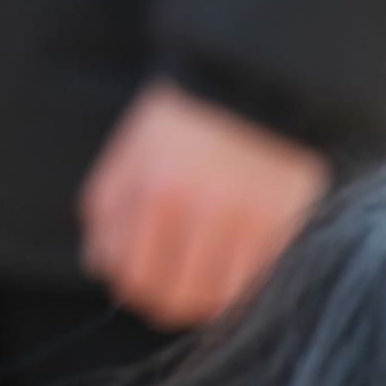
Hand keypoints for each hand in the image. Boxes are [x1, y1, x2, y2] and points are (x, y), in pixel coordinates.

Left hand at [79, 79, 328, 329]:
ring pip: (216, 299)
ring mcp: (246, 221)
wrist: (253, 84)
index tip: (142, 281)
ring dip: (205, 298)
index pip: (133, 276)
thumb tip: (102, 266)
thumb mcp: (128, 153)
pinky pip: (255, 283)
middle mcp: (200, 211)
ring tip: (204, 278)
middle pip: (175, 298)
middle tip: (173, 287)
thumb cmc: (183, 121)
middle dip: (167, 301)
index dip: (133, 288)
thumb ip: (106, 210)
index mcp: (154, 191)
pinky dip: (240, 286)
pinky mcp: (283, 226)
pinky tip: (233, 267)